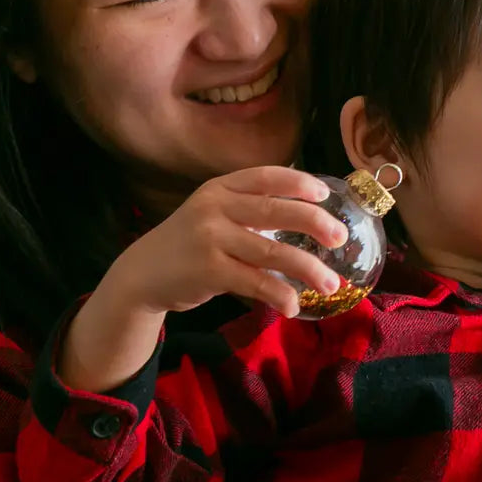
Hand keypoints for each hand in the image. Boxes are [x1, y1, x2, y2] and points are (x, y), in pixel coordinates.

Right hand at [59, 167, 347, 392]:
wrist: (141, 275)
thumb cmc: (189, 244)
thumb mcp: (212, 214)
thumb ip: (249, 210)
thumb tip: (306, 216)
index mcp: (221, 188)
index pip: (266, 176)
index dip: (298, 182)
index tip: (326, 194)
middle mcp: (215, 207)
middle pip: (275, 210)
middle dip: (314, 222)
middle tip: (340, 237)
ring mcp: (210, 238)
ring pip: (272, 251)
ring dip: (307, 268)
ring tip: (331, 283)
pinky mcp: (208, 271)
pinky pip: (255, 282)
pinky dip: (279, 295)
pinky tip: (294, 305)